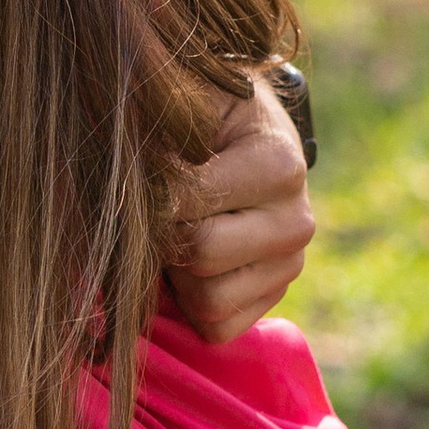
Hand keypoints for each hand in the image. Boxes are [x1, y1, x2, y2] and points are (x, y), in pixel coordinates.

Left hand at [164, 68, 314, 342]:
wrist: (234, 132)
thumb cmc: (195, 114)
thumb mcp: (180, 100)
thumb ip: (157, 127)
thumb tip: (131, 175)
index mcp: (278, 164)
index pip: (186, 204)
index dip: (151, 195)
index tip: (149, 173)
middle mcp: (297, 220)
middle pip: (201, 255)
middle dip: (165, 235)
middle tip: (161, 208)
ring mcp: (290, 264)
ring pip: (209, 301)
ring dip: (176, 272)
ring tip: (177, 231)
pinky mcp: (274, 297)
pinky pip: (218, 328)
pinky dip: (190, 304)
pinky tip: (188, 262)